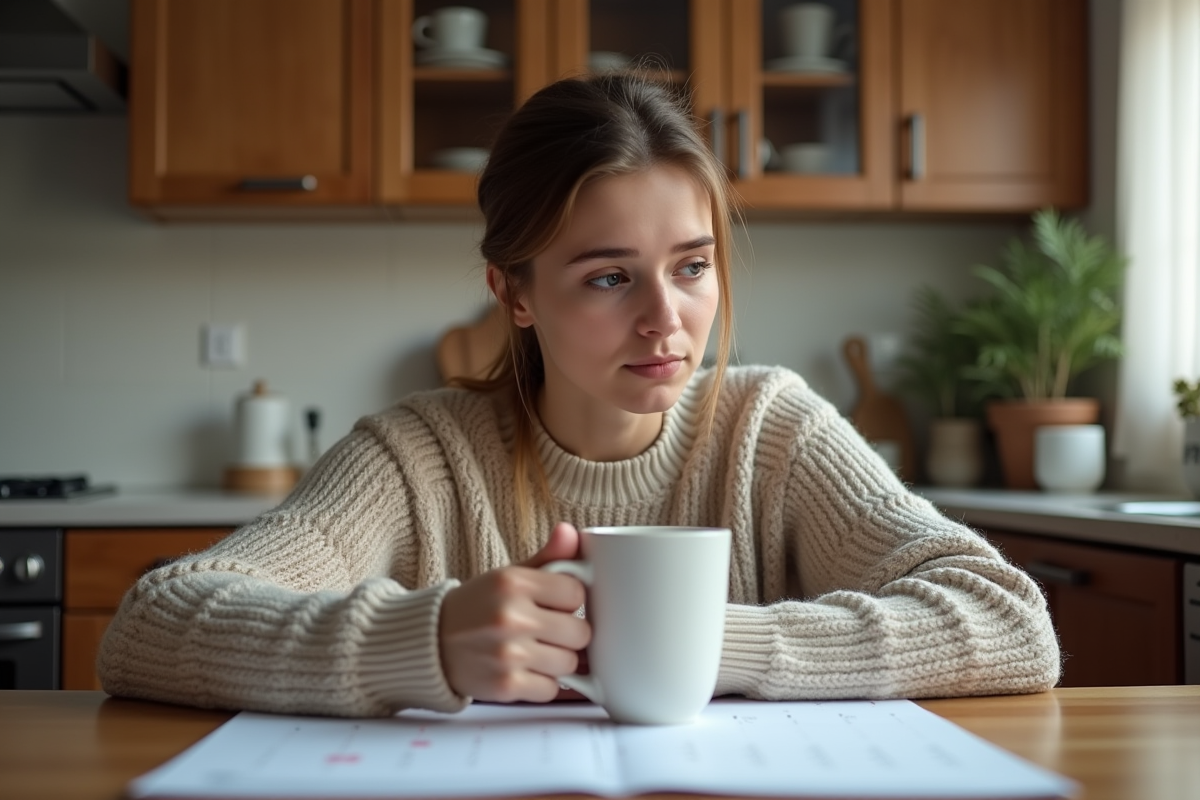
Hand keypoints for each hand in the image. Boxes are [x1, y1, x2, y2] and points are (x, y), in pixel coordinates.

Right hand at [439, 522, 590, 701]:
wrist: (429, 642)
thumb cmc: (477, 607)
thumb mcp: (509, 575)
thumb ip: (547, 558)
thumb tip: (571, 532)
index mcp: (513, 582)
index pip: (577, 593)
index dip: (569, 601)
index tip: (553, 604)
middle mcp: (511, 616)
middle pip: (580, 632)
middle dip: (567, 634)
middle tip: (544, 631)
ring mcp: (508, 654)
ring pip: (569, 663)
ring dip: (556, 661)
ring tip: (532, 651)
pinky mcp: (505, 686)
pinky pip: (551, 690)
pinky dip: (541, 684)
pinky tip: (523, 670)